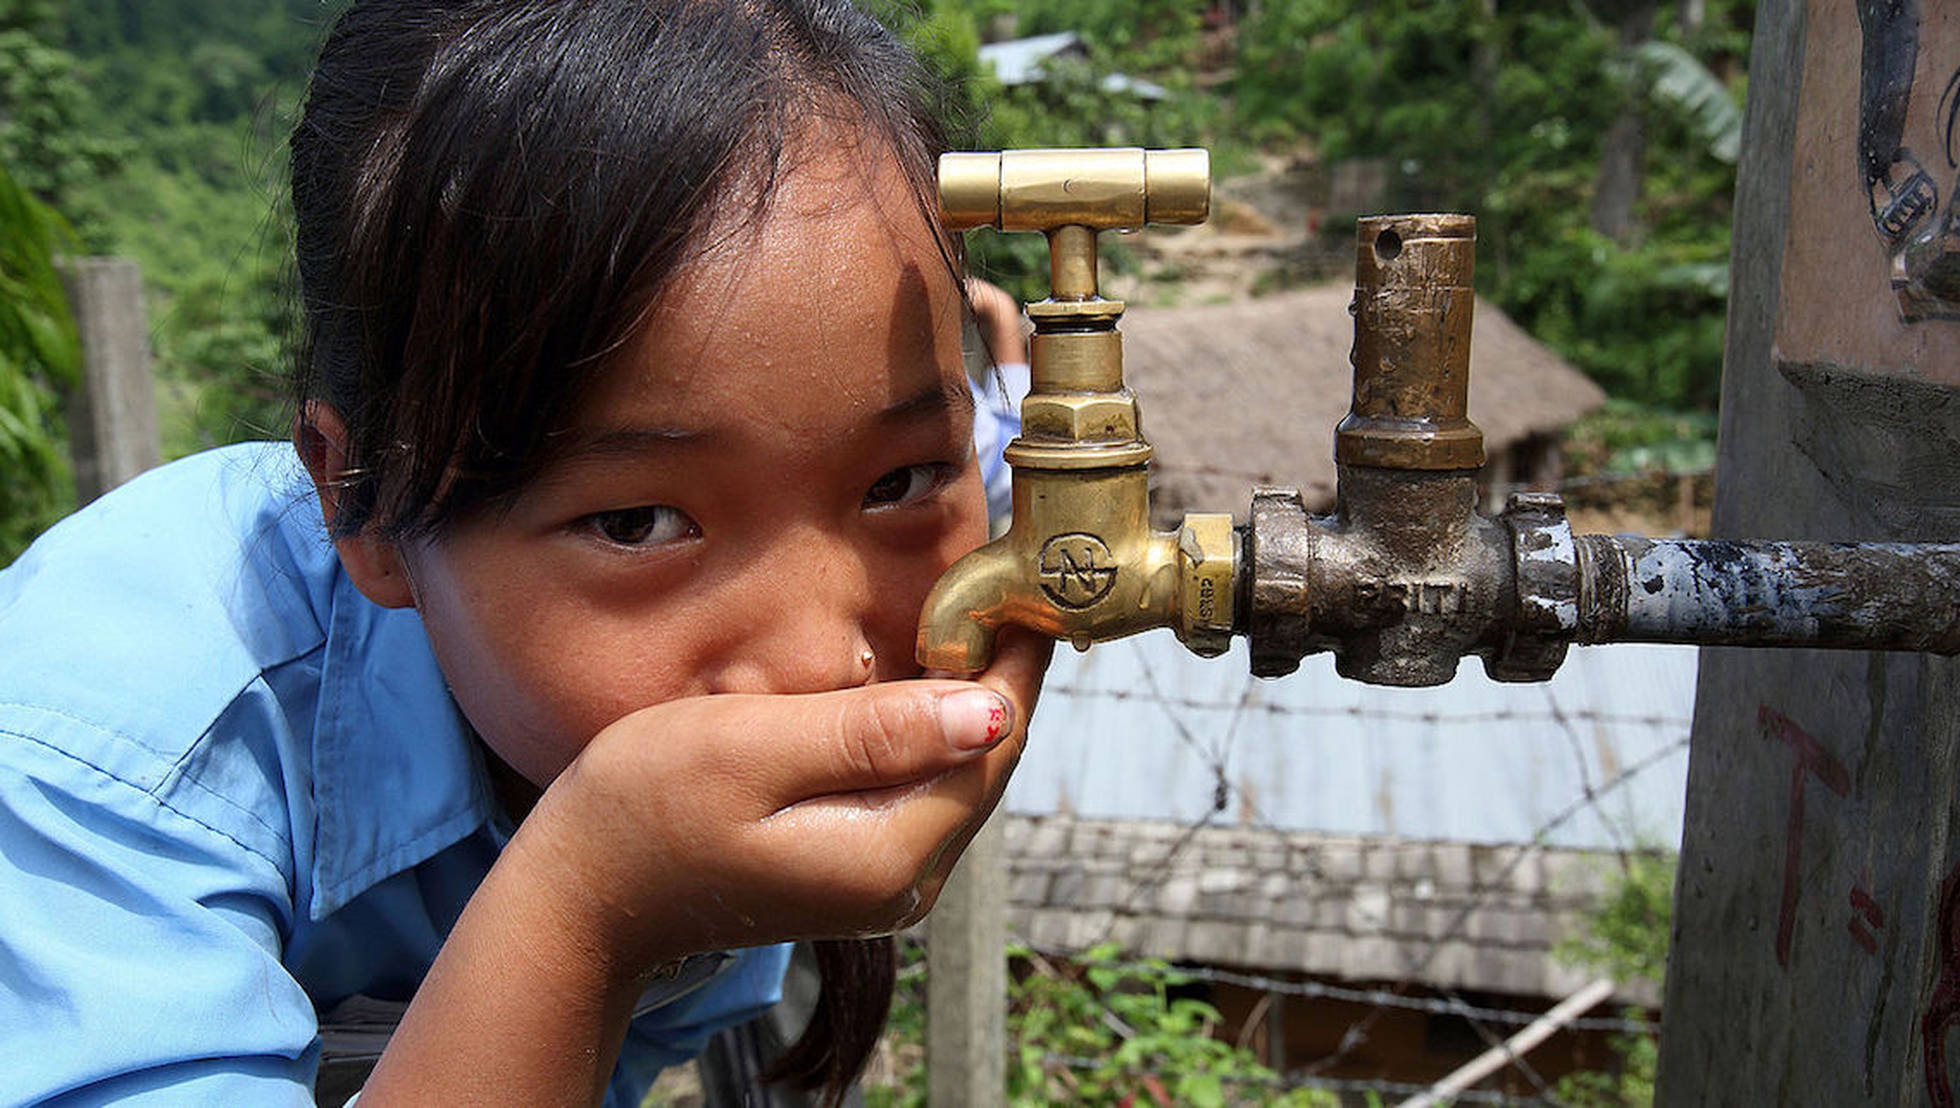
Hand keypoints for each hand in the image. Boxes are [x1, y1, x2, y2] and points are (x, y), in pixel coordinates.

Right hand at [510, 628, 1050, 973]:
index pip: (994, 742)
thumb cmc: (644, 809)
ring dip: (973, 701)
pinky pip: (921, 791)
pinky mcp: (857, 874)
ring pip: (959, 776)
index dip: (1016, 657)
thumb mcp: (753, 749)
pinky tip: (923, 679)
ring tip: (975, 613)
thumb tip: (990, 714)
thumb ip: (873, 733)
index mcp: (888, 854)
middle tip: (1007, 581)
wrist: (582, 896)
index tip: (1026, 581)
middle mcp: (903, 884)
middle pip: (987, 763)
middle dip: (1003, 673)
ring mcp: (882, 886)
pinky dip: (931, 732)